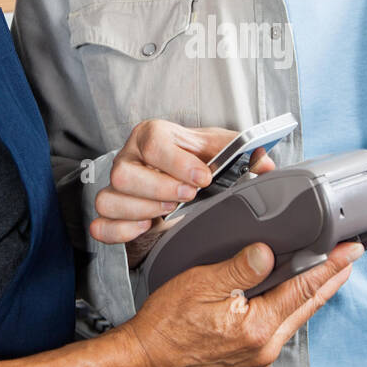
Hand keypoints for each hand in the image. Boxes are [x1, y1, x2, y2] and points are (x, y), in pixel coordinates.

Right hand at [90, 120, 275, 267]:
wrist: (182, 179)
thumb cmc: (198, 162)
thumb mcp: (223, 151)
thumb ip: (245, 153)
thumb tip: (265, 163)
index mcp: (153, 136)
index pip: (152, 143)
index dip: (177, 163)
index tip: (203, 178)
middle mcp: (129, 158)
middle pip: (122, 172)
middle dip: (158, 188)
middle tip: (187, 196)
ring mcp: (116, 187)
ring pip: (109, 199)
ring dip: (141, 210)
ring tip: (168, 212)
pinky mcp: (112, 214)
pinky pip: (101, 225)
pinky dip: (121, 231)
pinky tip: (147, 228)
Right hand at [125, 239, 362, 366]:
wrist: (146, 358)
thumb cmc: (166, 324)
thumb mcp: (202, 283)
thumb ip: (240, 267)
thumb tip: (268, 252)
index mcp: (256, 328)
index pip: (303, 290)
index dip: (330, 267)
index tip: (351, 252)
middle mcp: (264, 347)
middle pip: (307, 305)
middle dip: (330, 279)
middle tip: (349, 257)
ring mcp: (259, 356)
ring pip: (296, 317)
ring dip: (312, 292)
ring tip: (327, 270)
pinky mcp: (251, 358)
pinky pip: (281, 327)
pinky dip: (292, 306)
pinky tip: (292, 293)